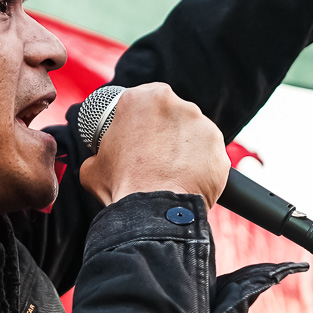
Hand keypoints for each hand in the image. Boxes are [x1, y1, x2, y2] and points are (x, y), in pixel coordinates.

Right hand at [78, 83, 226, 206]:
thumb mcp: (92, 166)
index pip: (144, 101)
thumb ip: (97, 154)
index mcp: (143, 98)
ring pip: (193, 135)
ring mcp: (203, 126)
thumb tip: (97, 161)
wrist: (152, 213)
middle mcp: (177, 105)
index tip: (139, 137)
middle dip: (165, 133)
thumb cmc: (121, 186)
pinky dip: (201, 167)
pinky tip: (187, 181)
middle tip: (154, 158)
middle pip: (172, 115)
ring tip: (171, 173)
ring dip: (184, 149)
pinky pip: (210, 156)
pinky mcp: (220, 149)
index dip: (141, 120)